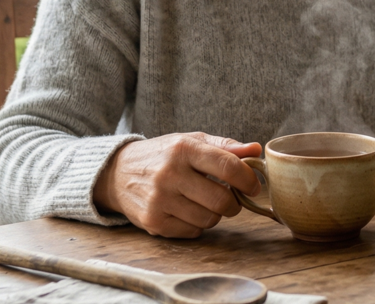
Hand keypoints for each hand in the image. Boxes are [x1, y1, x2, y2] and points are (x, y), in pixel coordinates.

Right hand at [93, 132, 262, 237]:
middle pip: (222, 200)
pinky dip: (196, 224)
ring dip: (214, 214)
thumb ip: (225, 146)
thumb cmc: (163, 155)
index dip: (248, 179)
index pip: (228, 166)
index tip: (253, 186)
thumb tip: (256, 149)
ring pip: (209, 219)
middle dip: (234, 203)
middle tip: (230, 198)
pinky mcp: (153, 222)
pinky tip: (186, 210)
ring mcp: (159, 200)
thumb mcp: (191, 141)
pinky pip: (193, 231)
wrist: (118, 173)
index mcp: (183, 149)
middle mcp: (169, 174)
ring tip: (203, 201)